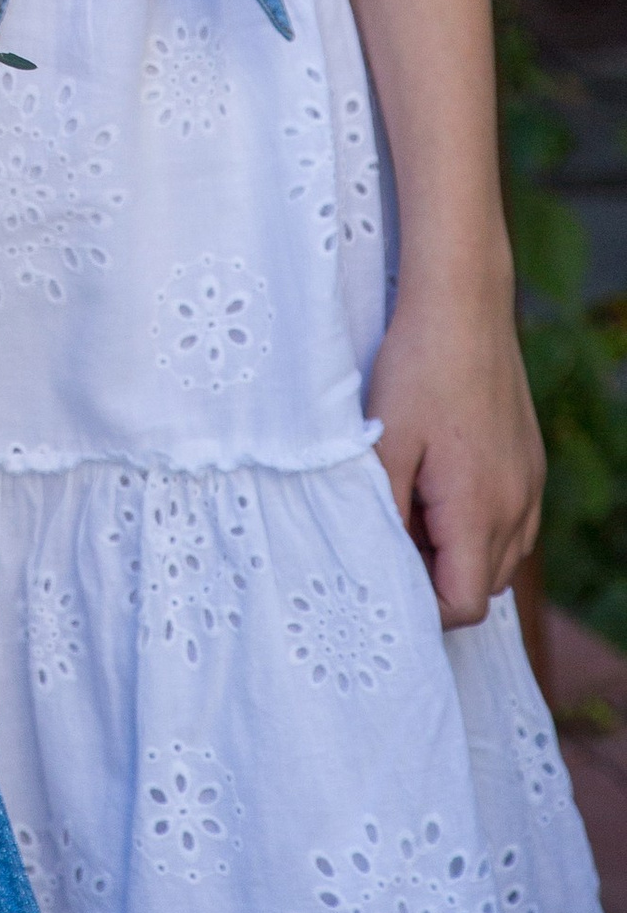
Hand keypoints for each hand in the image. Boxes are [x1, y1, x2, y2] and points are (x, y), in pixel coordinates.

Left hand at [367, 280, 542, 626]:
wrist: (464, 306)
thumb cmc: (417, 369)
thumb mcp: (384, 443)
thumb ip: (384, 514)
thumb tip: (381, 565)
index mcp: (478, 511)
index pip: (463, 605)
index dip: (421, 604)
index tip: (383, 572)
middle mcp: (516, 509)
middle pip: (481, 587)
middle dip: (435, 578)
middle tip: (387, 533)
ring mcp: (529, 487)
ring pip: (498, 558)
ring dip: (456, 552)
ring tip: (411, 504)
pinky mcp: (531, 466)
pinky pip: (512, 524)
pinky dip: (477, 525)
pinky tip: (439, 483)